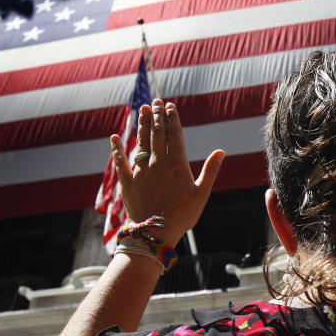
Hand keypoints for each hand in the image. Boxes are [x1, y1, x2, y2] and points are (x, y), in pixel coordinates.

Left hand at [110, 99, 224, 245]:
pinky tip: (114, 137)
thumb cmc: (182, 216)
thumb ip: (210, 171)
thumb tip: (220, 151)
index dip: (172, 119)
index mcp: (177, 165)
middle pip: (157, 134)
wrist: (155, 234)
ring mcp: (140, 172)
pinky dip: (117, 149)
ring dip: (142, 125)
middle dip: (157, 116)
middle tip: (155, 102)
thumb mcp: (201, 194)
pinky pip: (120, 162)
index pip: (174, 136)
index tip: (170, 106)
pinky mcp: (126, 182)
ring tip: (143, 110)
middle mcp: (157, 164)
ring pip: (141, 143)